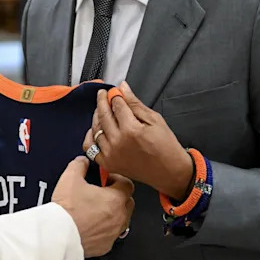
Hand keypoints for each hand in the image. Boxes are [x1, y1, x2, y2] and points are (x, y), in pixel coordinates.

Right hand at [52, 156, 133, 256]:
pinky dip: (105, 229)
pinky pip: (111, 234)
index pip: (127, 184)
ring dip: (113, 213)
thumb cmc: (67, 210)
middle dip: (117, 196)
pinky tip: (92, 224)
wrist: (59, 235)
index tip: (105, 179)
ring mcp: (114, 233)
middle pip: (128, 202)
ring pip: (122, 219)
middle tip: (102, 193)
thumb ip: (79, 165)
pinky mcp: (106, 245)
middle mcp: (119, 217)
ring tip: (97, 209)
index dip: (116, 179)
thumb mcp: (70, 178)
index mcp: (115, 198)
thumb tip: (82, 162)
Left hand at [84, 81, 193, 200]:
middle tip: (103, 94)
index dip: (114, 95)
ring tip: (102, 110)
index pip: (116, 105)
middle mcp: (118, 142)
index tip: (115, 91)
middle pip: (103, 115)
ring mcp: (111, 154)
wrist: (169, 171)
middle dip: (102, 101)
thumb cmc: (165, 146)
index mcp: (131, 130)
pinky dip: (91, 136)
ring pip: (95, 129)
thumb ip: (135, 104)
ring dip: (97, 116)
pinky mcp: (108, 163)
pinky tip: (96, 130)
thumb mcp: (155, 119)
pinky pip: (90, 147)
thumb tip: (123, 88)